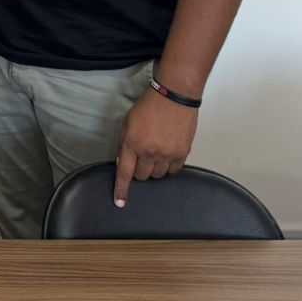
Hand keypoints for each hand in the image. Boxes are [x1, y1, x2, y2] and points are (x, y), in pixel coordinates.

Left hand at [113, 87, 198, 206]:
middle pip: (142, 177)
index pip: (125, 173)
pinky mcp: (182, 153)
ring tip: (156, 151)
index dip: (121, 190)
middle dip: (139, 171)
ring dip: (154, 168)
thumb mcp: (128, 123)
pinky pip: (173, 171)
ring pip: (158, 175)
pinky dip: (169, 166)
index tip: (120, 203)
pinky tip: (167, 153)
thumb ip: (124, 144)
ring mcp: (167, 154)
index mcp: (132, 144)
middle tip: (142, 157)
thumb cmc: (149, 107)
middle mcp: (149, 152)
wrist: (174, 97)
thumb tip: (123, 162)